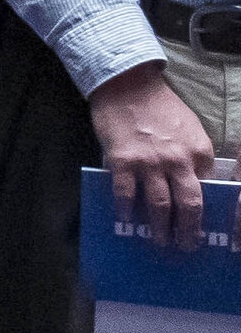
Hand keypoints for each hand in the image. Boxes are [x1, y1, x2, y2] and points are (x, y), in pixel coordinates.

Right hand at [91, 63, 218, 249]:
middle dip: (190, 231)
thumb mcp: (190, 130)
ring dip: (161, 229)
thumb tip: (192, 183)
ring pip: (160, 205)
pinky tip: (125, 219)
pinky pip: (127, 193)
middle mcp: (179, 160)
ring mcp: (150, 162)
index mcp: (200, 152)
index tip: (205, 228)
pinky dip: (126, 209)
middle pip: (189, 205)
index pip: (209, 190)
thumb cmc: (160, 107)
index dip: (208, 213)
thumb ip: (193, 156)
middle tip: (188, 247)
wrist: (129, 85)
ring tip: (160, 243)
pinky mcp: (123, 161)